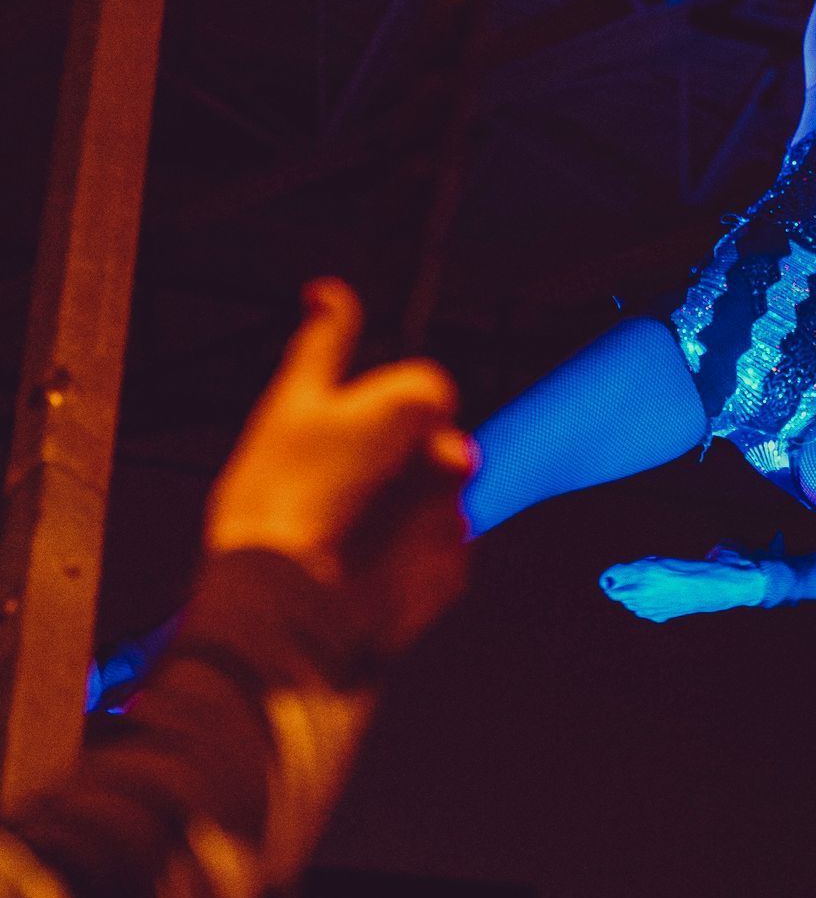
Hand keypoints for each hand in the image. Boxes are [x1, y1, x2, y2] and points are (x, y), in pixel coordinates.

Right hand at [203, 280, 472, 652]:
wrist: (277, 607)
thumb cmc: (276, 494)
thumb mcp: (290, 402)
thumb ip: (324, 341)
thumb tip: (330, 290)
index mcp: (421, 401)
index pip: (421, 390)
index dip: (376, 415)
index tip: (336, 443)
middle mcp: (455, 456)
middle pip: (430, 447)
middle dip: (395, 463)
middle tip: (333, 491)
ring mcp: (456, 519)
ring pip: (431, 502)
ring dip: (400, 513)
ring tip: (339, 536)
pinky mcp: (451, 577)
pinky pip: (431, 557)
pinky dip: (403, 561)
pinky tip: (357, 571)